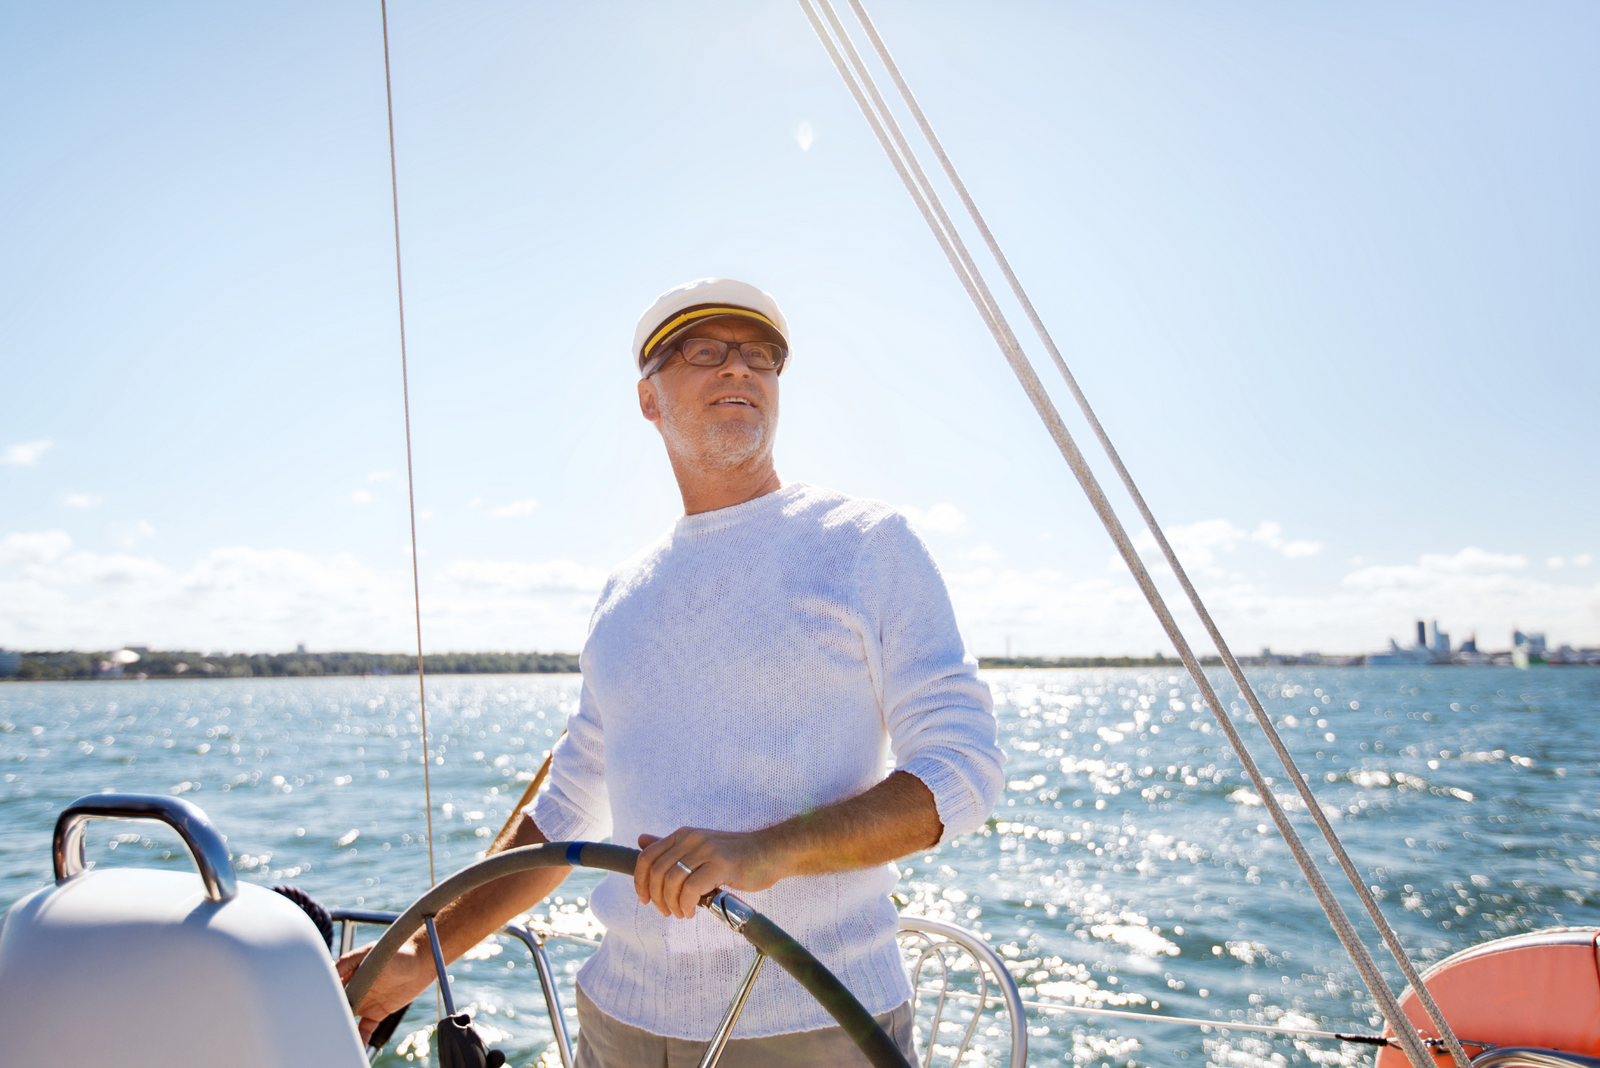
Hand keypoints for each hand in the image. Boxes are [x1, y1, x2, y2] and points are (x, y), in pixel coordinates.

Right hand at [336, 940, 434, 1042]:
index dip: (326, 1000)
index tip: (322, 1009)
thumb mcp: (370, 952)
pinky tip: (358, 1045)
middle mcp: (354, 990)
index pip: (332, 990)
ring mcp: (365, 1002)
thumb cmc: (396, 950)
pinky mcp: (377, 1013)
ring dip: (343, 1029)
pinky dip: (360, 1038)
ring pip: (349, 1020)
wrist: (420, 961)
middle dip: (332, 1017)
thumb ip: (349, 961)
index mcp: (349, 976)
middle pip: (338, 1008)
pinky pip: (364, 1029)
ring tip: (339, 1038)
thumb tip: (330, 971)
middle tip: (329, 1027)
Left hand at [635, 826, 789, 918]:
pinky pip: (691, 889)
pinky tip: (693, 911)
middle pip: (657, 872)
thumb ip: (671, 847)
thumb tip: (642, 840)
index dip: (640, 881)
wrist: (770, 851)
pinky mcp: (721, 865)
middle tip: (666, 912)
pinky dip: (687, 905)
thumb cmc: (736, 855)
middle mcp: (691, 839)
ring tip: (682, 913)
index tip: (645, 900)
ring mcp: (706, 851)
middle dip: (657, 898)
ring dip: (672, 904)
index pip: (647, 857)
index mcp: (683, 835)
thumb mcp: (700, 847)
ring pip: (672, 881)